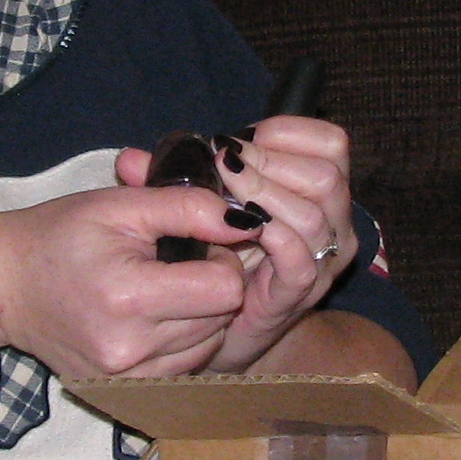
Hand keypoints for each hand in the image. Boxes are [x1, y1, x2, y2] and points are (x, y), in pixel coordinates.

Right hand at [0, 183, 254, 382]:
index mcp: (129, 297)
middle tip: (178, 264)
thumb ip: (189, 208)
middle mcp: (130, 349)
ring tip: (163, 290)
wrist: (5, 285)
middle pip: (221, 320)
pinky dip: (182, 342)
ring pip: (208, 347)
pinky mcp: (123, 393)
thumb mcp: (121, 205)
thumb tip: (248, 220)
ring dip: (202, 317)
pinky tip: (154, 318)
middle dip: (214, 287)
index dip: (224, 262)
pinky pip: (183, 368)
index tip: (198, 247)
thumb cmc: (60, 235)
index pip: (227, 291)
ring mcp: (126, 378)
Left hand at [117, 116, 357, 374]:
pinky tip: (242, 226)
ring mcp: (320, 262)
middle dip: (271, 163)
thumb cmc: (211, 255)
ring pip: (314, 216)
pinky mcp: (298, 294)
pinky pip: (299, 261)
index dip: (288, 133)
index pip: (330, 144)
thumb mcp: (195, 205)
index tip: (239, 141)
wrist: (212, 326)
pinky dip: (273, 237)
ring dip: (265, 194)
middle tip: (225, 165)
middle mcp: (331, 224)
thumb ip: (169, 178)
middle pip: (327, 176)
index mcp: (316, 191)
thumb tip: (129, 160)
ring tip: (225, 187)